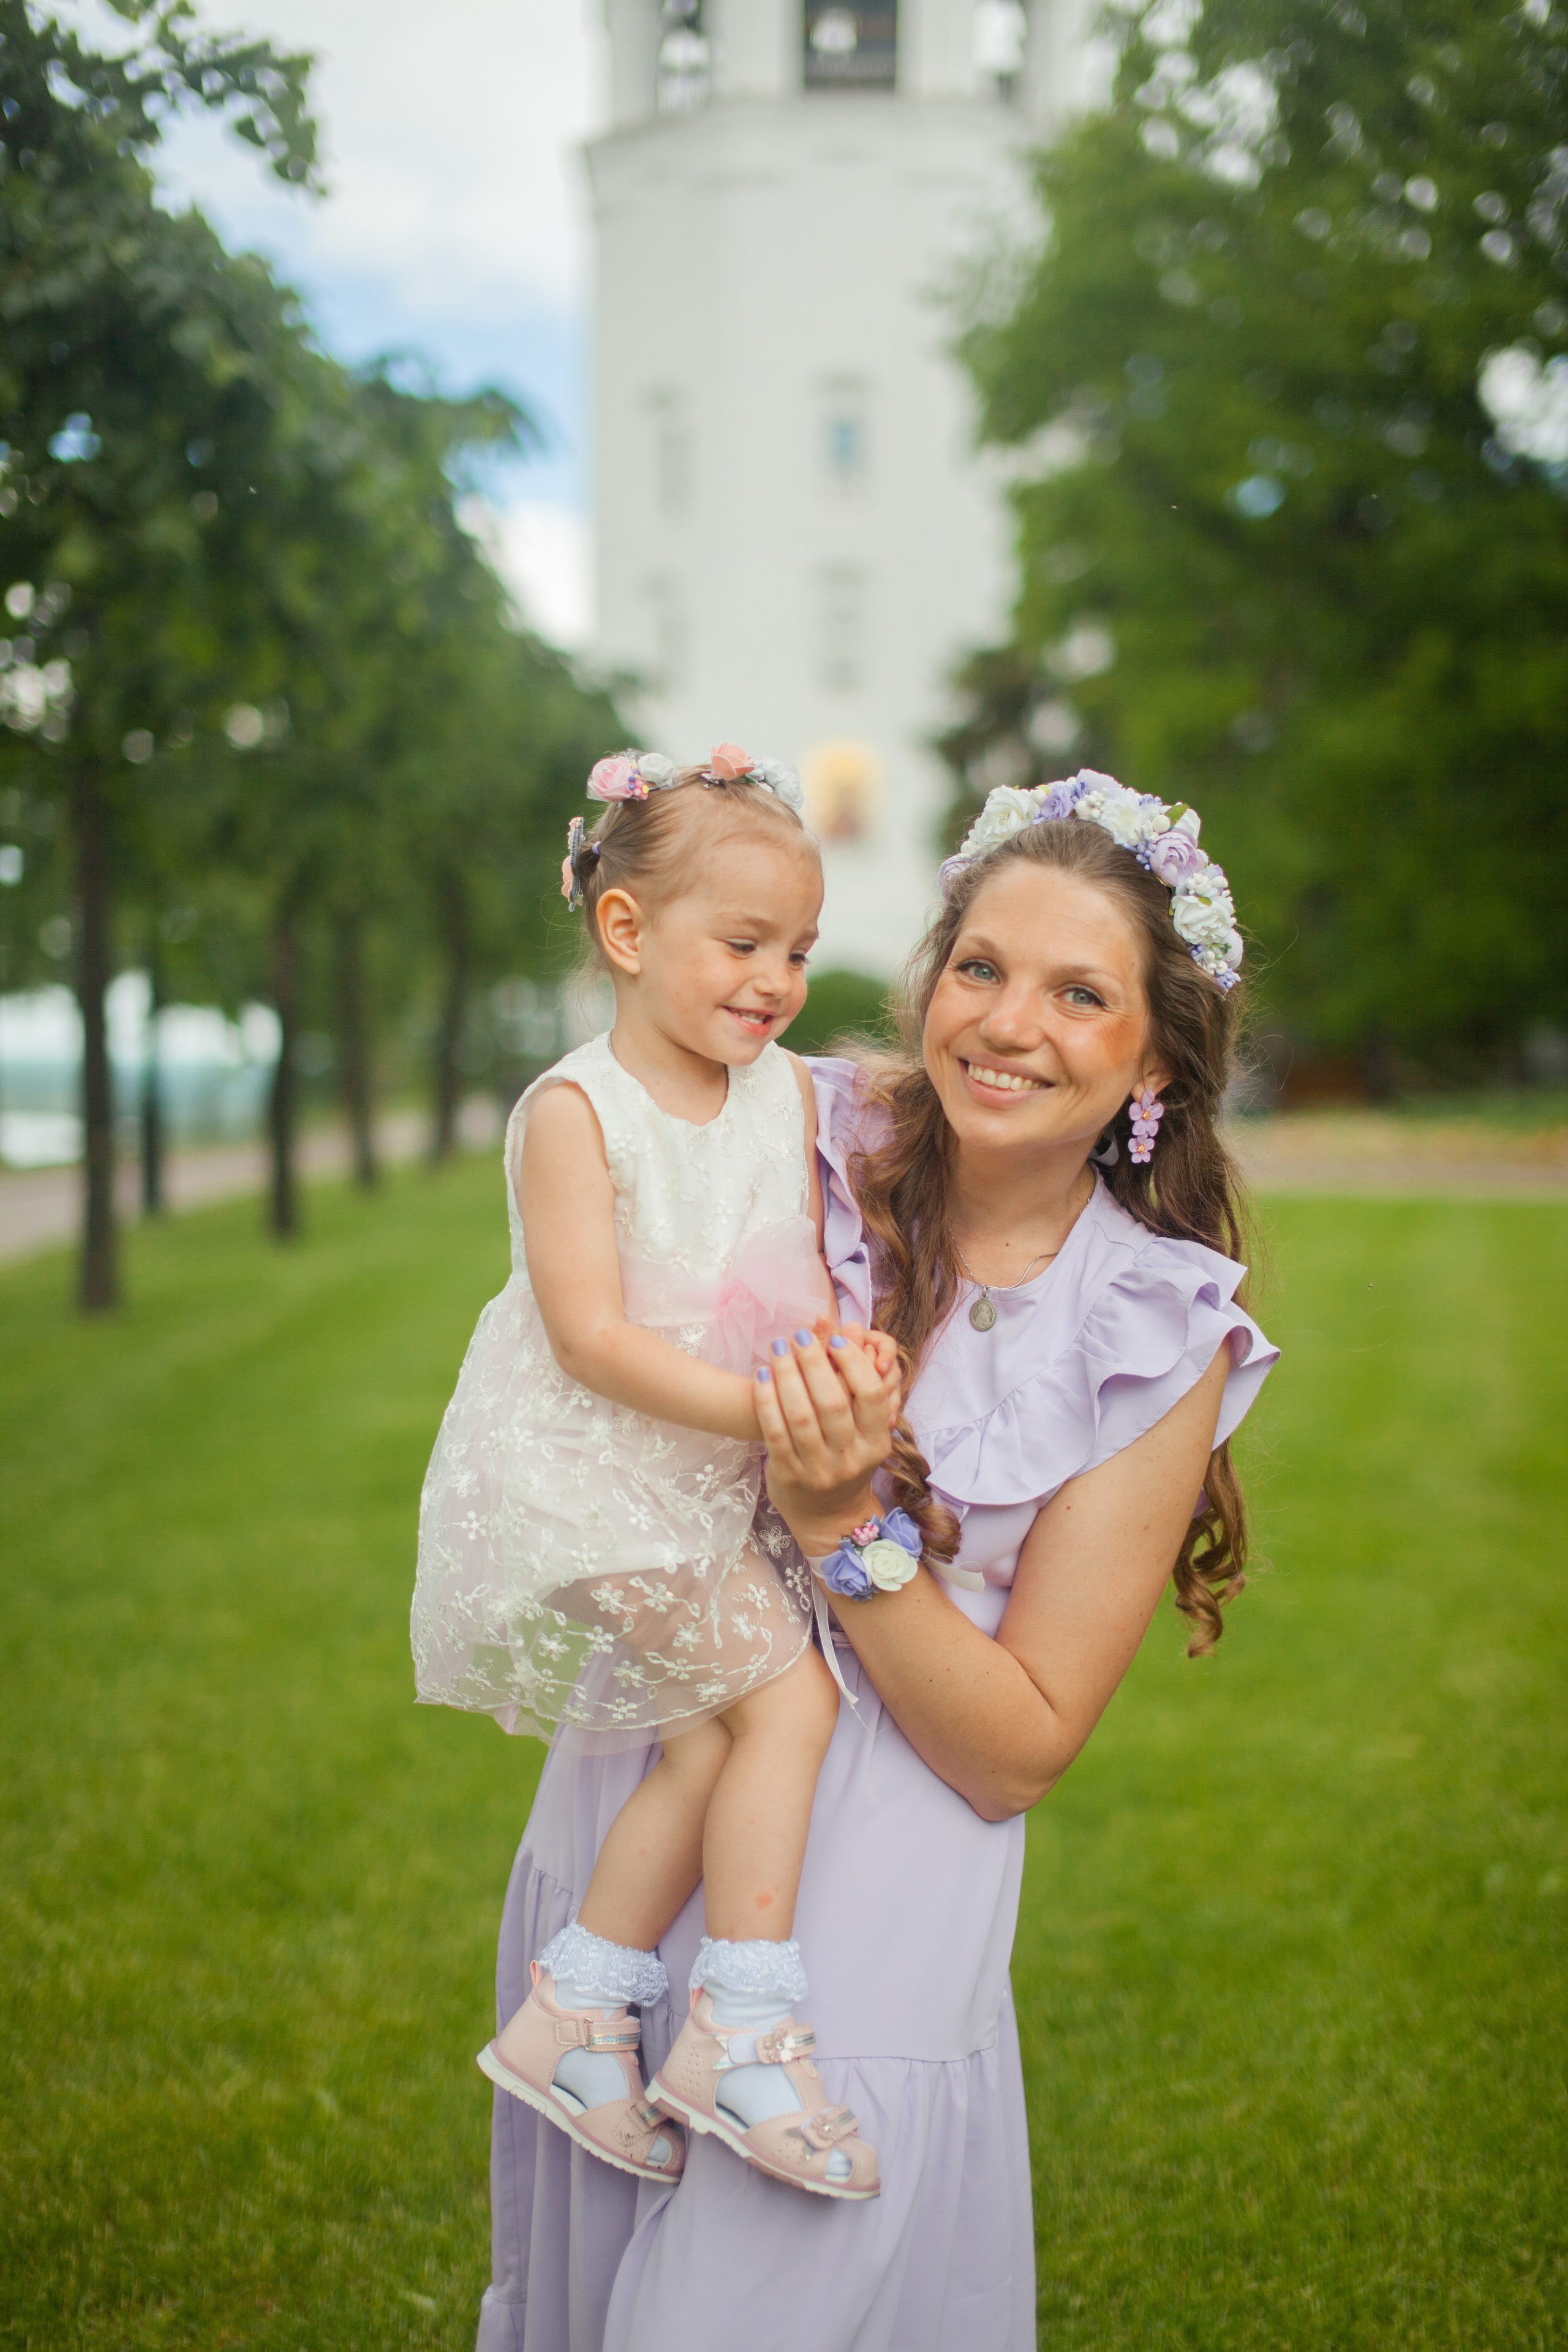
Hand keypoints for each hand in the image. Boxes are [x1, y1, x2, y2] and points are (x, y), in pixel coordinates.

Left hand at [755, 1325, 896, 1559]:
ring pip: (801, 1415)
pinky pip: (774, 1431)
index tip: (836, 1341)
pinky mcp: (788, 1474)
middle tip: (799, 1336)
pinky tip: (762, 1375)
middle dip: (814, 1362)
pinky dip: (766, 1399)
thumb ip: (859, 1387)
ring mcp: (818, 1470)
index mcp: (876, 1443)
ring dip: (787, 1375)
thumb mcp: (865, 1433)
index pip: (871, 1395)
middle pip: (833, 1402)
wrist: (829, 1517)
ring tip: (777, 1348)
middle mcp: (850, 1459)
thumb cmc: (847, 1462)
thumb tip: (852, 1329)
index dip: (854, 1363)